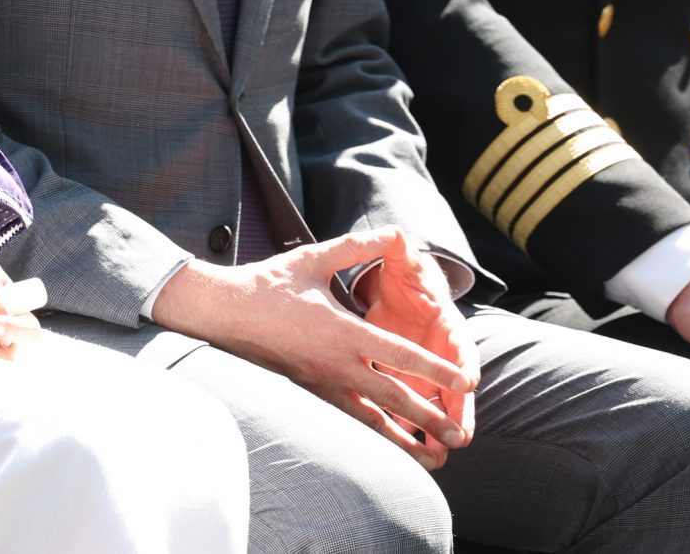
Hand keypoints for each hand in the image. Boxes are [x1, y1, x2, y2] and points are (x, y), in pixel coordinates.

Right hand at [151, 229, 476, 468]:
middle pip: (394, 398)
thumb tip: (392, 232)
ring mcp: (323, 382)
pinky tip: (393, 445)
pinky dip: (376, 435)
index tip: (465, 381)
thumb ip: (356, 247)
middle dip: (430, 417)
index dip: (436, 370)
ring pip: (373, 419)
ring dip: (406, 439)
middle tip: (460, 433)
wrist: (223, 311)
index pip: (400, 356)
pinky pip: (350, 419)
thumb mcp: (313, 258)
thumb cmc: (268, 283)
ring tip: (435, 457)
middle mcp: (337, 363)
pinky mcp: (311, 391)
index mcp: (343, 331)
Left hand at [359, 232, 478, 453]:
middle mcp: (443, 354)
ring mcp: (429, 373)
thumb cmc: (406, 276)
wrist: (398, 289)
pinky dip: (414, 431)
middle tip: (459, 437)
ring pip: (438, 406)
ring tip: (437, 458)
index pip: (461, 347)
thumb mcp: (404, 262)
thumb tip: (398, 234)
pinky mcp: (411, 383)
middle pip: (455, 387)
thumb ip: (402, 252)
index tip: (468, 381)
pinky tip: (411, 454)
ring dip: (438, 430)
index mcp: (448, 326)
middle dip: (459, 411)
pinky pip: (414, 410)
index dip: (463, 363)